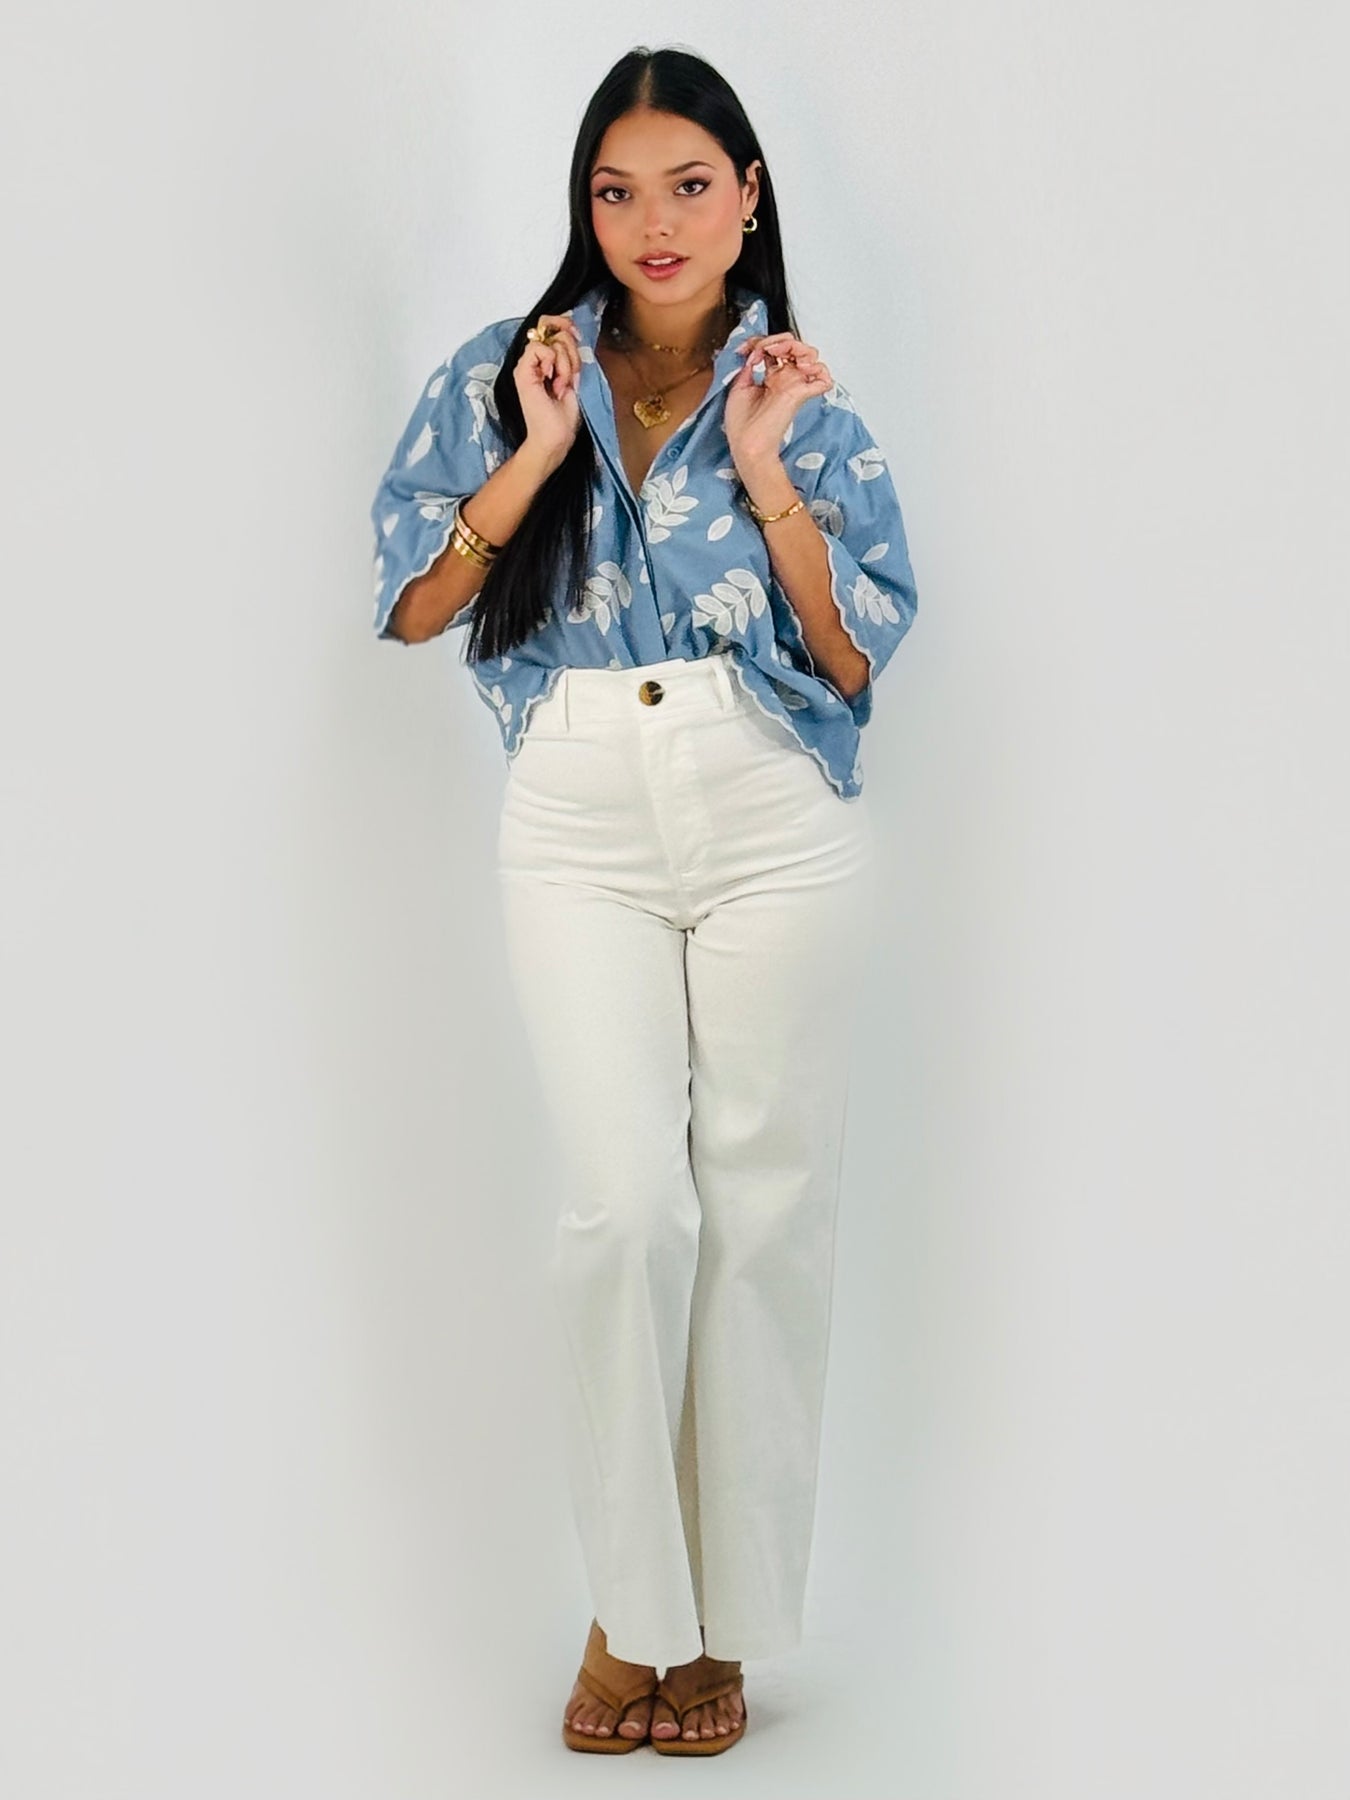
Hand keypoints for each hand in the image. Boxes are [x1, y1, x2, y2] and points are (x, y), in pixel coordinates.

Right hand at [514, 314, 583, 468]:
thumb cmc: (563, 415)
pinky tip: (553, 382)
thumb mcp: (574, 376)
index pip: (549, 325)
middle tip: (570, 375)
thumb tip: (572, 333)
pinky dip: (554, 363)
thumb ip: (571, 355)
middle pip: (553, 328)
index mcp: (545, 360)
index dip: (564, 324)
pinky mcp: (522, 371)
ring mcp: (526, 365)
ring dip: (566, 364)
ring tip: (562, 385)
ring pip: (551, 341)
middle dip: (571, 350)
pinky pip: (540, 348)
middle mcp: (534, 360)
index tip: (576, 335)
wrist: (555, 437)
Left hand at [723, 332, 831, 471]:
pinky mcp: (802, 394)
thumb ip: (748, 364)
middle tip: (763, 350)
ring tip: (779, 354)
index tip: (747, 348)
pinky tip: (798, 367)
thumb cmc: (741, 423)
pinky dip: (817, 368)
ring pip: (811, 355)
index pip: (777, 348)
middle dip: (779, 340)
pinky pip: (823, 378)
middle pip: (795, 346)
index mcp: (771, 377)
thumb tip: (751, 348)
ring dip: (797, 347)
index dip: (764, 341)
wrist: (747, 443)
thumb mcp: (738, 385)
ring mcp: (795, 385)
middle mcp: (785, 379)